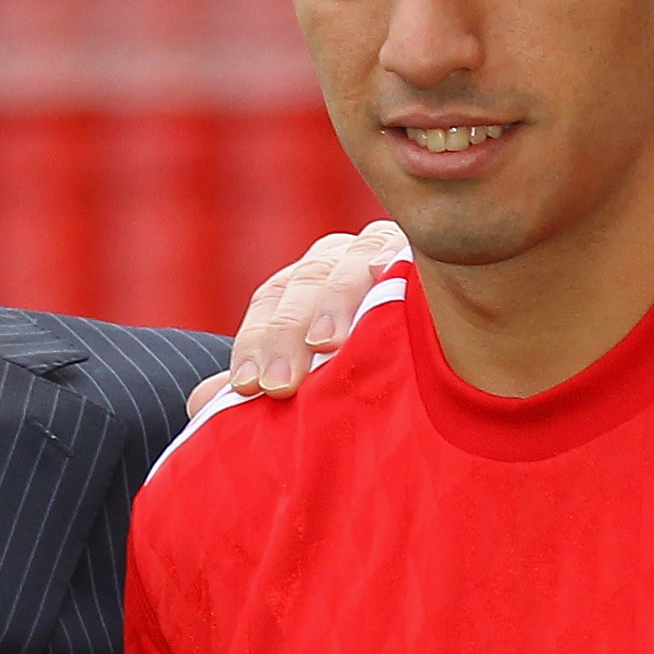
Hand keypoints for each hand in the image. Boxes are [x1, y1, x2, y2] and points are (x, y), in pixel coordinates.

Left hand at [183, 221, 411, 417]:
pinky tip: (395, 287)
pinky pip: (411, 258)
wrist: (452, 333)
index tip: (249, 385)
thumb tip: (201, 402)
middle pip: (305, 283)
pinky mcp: (429, 256)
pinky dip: (399, 269)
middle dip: (286, 333)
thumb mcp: (313, 373)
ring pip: (352, 266)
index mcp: (306, 283)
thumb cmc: (368, 364)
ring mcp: (386, 251)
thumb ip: (261, 382)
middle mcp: (342, 259)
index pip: (271, 301)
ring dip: (336, 302)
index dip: (256, 342)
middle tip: (280, 384)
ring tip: (329, 343)